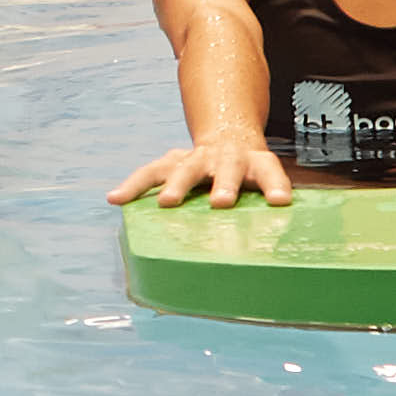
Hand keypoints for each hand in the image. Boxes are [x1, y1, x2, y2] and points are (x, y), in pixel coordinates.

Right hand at [115, 133, 294, 208]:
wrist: (229, 135)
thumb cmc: (249, 174)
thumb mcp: (264, 183)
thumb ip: (267, 207)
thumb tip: (277, 260)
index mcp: (256, 162)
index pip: (268, 171)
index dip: (274, 185)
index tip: (280, 201)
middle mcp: (227, 156)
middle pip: (227, 167)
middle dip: (223, 184)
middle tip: (221, 202)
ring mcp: (196, 157)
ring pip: (186, 167)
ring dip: (177, 184)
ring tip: (167, 202)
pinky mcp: (171, 161)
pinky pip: (149, 173)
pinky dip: (132, 186)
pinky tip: (115, 198)